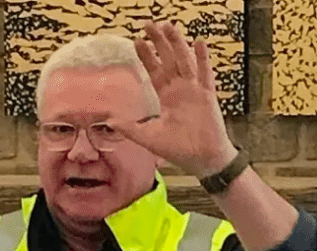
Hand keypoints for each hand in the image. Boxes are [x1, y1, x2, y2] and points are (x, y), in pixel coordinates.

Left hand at [113, 21, 238, 178]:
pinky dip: (202, 58)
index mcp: (166, 97)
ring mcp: (194, 90)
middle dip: (159, 43)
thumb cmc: (177, 149)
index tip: (138, 41)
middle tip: (150, 24)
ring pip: (184, 61)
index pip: (154, 72)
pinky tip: (198, 42)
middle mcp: (180, 89)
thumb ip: (130, 128)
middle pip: (168, 60)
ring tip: (169, 26)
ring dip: (177, 44)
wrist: (201, 159)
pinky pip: (205, 73)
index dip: (147, 56)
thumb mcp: (148, 137)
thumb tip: (109, 121)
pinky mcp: (208, 95)